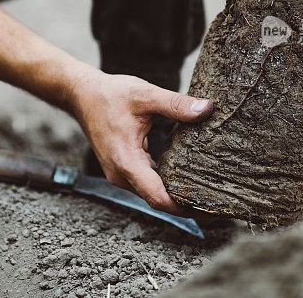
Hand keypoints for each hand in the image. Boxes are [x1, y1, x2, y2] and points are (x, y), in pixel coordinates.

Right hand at [69, 71, 212, 213]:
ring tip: (208, 189)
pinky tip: (187, 175)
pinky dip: (167, 182)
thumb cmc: (111, 95)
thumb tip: (207, 109)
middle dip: (187, 203)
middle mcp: (121, 175)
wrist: (83, 95)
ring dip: (177, 192)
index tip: (210, 207)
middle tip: (219, 199)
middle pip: (158, 200)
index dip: (185, 207)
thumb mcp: (146, 95)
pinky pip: (148, 183)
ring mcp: (120, 174)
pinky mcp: (123, 169)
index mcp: (126, 162)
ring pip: (153, 193)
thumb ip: (176, 104)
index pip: (158, 199)